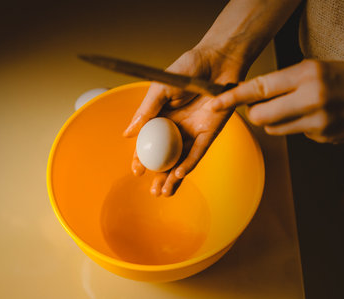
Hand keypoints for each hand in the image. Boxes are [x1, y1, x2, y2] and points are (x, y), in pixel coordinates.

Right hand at [123, 47, 245, 196]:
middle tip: (151, 192)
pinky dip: (189, 163)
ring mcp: (194, 132)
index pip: (149, 144)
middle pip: (166, 158)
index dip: (142, 159)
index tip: (136, 171)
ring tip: (163, 192)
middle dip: (159, 176)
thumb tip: (127, 134)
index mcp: (162, 119)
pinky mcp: (210, 132)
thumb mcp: (161, 88)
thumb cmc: (188, 69)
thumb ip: (146, 110)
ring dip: (173, 177)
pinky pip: (199, 151)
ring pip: (182, 160)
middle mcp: (177, 129)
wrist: (216, 60)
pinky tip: (178, 174)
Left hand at [211, 60, 343, 142]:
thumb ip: (285, 81)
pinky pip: (293, 135)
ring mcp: (317, 123)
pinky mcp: (322, 138)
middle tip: (259, 106)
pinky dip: (295, 127)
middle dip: (253, 114)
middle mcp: (311, 100)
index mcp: (307, 75)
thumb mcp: (316, 68)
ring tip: (293, 108)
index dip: (234, 97)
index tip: (216, 103)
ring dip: (273, 121)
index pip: (260, 87)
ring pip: (273, 129)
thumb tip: (254, 95)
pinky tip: (313, 117)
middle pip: (260, 117)